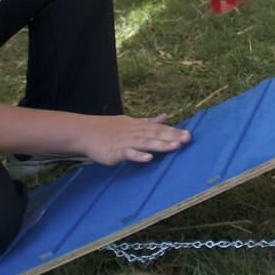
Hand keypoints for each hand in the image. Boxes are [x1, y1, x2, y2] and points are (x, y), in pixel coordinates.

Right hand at [76, 113, 191, 165]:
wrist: (84, 132)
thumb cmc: (109, 129)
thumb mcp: (131, 122)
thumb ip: (149, 121)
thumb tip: (165, 116)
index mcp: (139, 127)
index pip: (159, 129)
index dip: (174, 131)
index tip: (189, 135)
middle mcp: (134, 133)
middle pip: (156, 134)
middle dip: (172, 136)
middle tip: (187, 139)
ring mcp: (125, 142)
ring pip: (145, 143)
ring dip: (160, 144)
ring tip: (175, 146)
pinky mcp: (115, 152)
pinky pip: (128, 154)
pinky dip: (137, 155)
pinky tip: (148, 158)